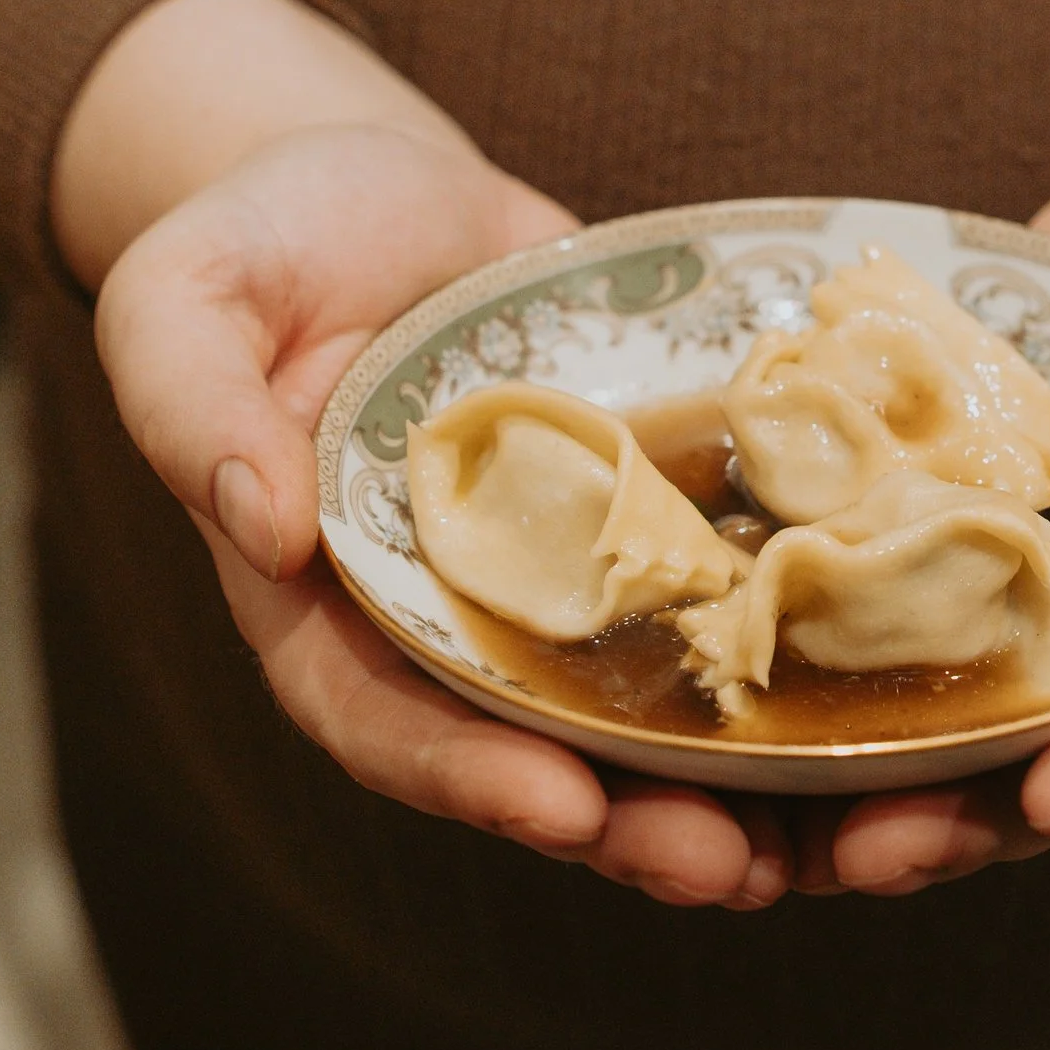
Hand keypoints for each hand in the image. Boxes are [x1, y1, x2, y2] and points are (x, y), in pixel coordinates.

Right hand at [69, 0, 796, 910]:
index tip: (560, 807)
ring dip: (716, 787)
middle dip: (626, 823)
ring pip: (636, 713)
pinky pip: (710, 600)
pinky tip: (864, 699)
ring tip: (805, 840)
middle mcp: (447, 618)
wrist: (383, 185)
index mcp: (326, 602)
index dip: (466, 774)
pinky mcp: (641, 517)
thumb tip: (266, 526)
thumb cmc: (262, 239)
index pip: (382, 719)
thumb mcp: (185, 296)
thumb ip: (191, 407)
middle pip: (530, 750)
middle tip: (723, 864)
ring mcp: (554, 579)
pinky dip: (776, 659)